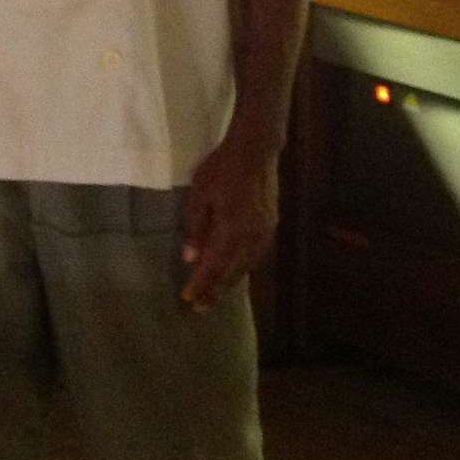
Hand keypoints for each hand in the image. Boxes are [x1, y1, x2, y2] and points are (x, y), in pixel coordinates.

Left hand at [180, 135, 278, 312]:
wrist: (255, 150)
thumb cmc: (221, 169)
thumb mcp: (199, 195)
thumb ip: (196, 228)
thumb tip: (190, 258)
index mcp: (232, 231)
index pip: (214, 266)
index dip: (202, 285)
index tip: (189, 300)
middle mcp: (252, 238)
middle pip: (232, 272)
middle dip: (216, 290)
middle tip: (201, 308)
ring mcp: (265, 233)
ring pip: (246, 266)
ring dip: (230, 281)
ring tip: (216, 294)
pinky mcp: (270, 226)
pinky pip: (255, 255)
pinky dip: (243, 267)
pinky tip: (235, 270)